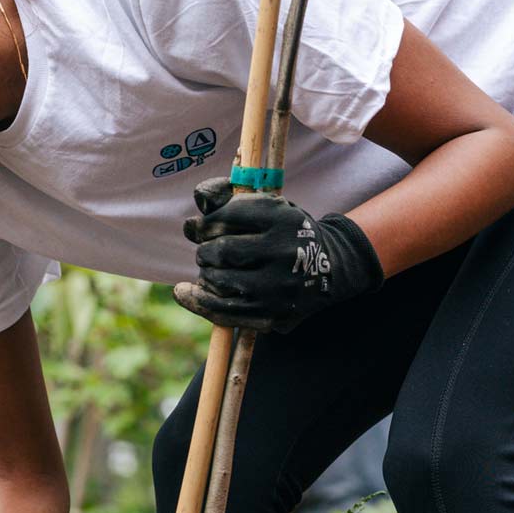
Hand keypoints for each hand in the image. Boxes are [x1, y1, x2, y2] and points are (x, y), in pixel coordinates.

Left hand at [172, 176, 383, 332]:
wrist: (329, 268)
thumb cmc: (286, 232)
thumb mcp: (267, 206)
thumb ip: (227, 198)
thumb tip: (195, 212)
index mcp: (284, 218)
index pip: (228, 215)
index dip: (205, 222)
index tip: (200, 227)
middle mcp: (285, 252)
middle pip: (222, 250)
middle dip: (205, 250)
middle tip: (207, 252)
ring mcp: (279, 287)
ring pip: (219, 280)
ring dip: (205, 273)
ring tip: (211, 270)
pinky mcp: (272, 314)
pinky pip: (223, 311)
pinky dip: (197, 300)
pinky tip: (184, 292)